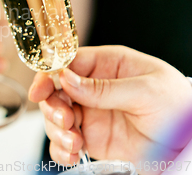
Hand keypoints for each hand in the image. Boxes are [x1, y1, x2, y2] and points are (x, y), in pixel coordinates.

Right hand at [30, 46, 191, 171]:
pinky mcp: (92, 138)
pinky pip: (65, 142)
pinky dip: (61, 150)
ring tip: (75, 143)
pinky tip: (71, 155)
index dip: (50, 74)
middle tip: (65, 121)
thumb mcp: (146, 91)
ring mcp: (91, 114)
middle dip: (53, 107)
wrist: (190, 145)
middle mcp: (94, 88)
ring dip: (57, 131)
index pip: (69, 63)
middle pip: (56, 91)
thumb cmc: (178, 107)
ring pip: (56, 117)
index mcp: (108, 65)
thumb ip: (105, 87)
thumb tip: (66, 79)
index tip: (40, 90)